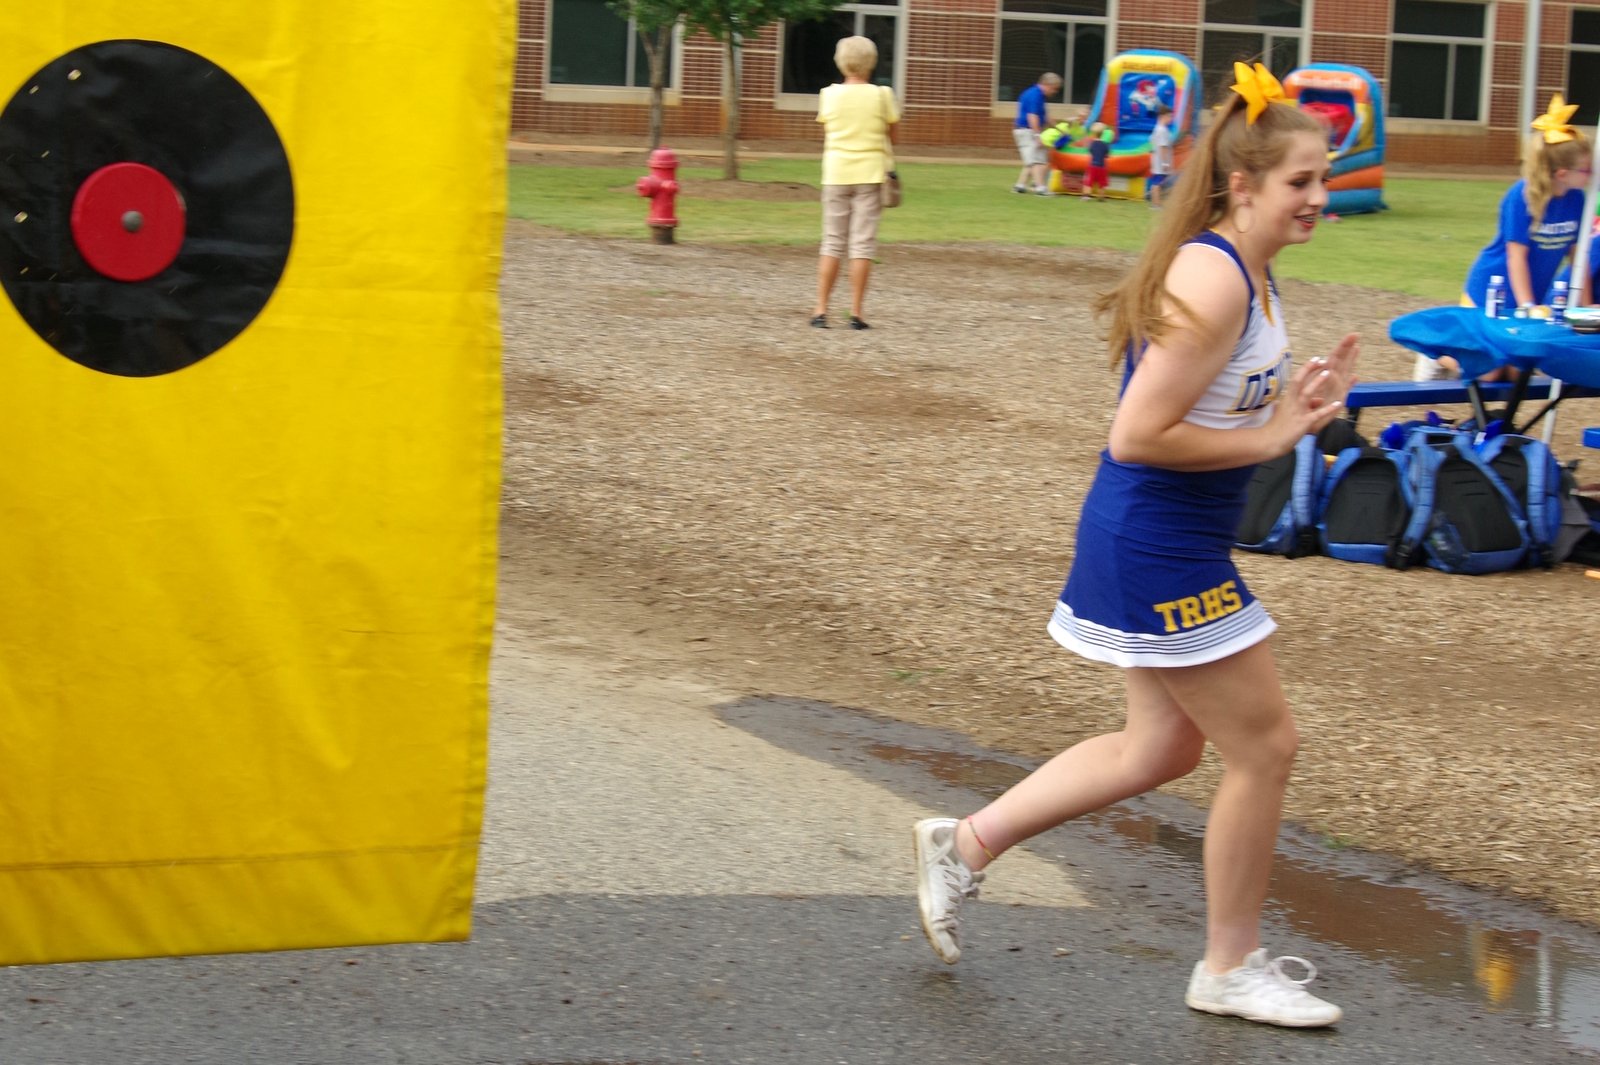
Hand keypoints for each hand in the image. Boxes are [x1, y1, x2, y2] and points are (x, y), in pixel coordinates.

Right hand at [1270, 333, 1360, 448]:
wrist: (1268, 442)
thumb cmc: (1277, 428)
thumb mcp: (1289, 413)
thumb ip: (1305, 404)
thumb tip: (1318, 400)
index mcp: (1288, 399)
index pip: (1297, 379)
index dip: (1307, 368)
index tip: (1316, 359)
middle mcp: (1292, 402)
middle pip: (1299, 381)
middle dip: (1310, 369)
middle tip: (1323, 360)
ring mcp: (1297, 412)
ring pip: (1307, 394)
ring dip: (1317, 383)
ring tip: (1328, 373)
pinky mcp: (1302, 423)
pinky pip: (1316, 415)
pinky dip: (1328, 409)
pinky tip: (1338, 404)